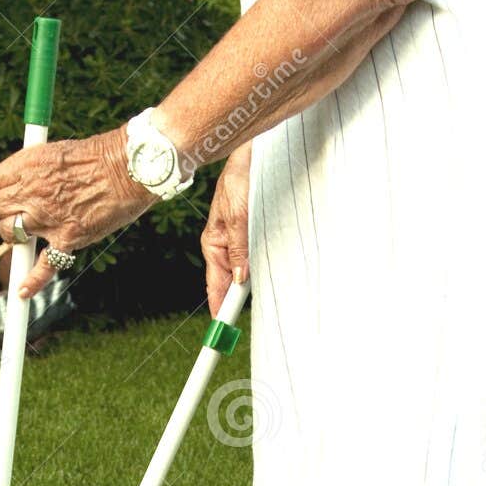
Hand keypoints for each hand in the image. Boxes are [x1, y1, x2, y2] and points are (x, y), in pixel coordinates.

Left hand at [0, 128, 151, 296]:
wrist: (128, 169)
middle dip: (8, 211)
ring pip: (11, 233)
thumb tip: (28, 181)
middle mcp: (32, 192)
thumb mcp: (59, 151)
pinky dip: (33, 280)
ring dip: (17, 235)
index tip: (14, 190)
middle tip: (24, 211)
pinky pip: (44, 265)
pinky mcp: (67, 238)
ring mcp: (47, 218)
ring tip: (31, 233)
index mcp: (28, 165)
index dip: (3, 188)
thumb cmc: (101, 156)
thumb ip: (38, 168)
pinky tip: (23, 291)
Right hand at [201, 144, 251, 316]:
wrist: (255, 152)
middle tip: (240, 328)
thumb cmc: (241, 177)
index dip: (218, 310)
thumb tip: (238, 279)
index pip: (214, 286)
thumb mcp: (238, 214)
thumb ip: (239, 246)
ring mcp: (240, 240)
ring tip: (261, 306)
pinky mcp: (255, 232)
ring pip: (245, 273)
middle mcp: (226, 245)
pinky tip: (272, 278)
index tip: (220, 332)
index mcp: (214, 243)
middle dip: (235, 304)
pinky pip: (257, 258)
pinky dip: (263, 269)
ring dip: (252, 287)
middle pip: (229, 285)